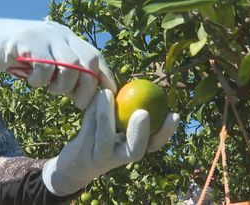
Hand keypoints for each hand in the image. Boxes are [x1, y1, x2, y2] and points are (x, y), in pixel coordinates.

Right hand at [0, 15, 116, 108]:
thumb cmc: (20, 56)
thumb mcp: (46, 62)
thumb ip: (64, 73)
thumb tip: (85, 96)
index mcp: (69, 38)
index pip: (96, 56)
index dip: (106, 78)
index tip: (108, 98)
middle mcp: (61, 34)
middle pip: (88, 61)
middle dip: (87, 87)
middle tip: (78, 104)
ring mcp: (45, 36)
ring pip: (70, 65)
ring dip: (63, 85)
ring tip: (51, 90)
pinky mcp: (28, 42)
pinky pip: (44, 67)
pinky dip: (40, 81)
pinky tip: (32, 81)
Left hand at [42, 89, 179, 195]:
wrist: (75, 163)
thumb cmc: (101, 135)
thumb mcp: (116, 124)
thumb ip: (128, 109)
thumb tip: (147, 86)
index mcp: (133, 149)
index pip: (154, 144)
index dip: (166, 132)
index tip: (174, 114)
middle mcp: (120, 158)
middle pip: (135, 151)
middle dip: (140, 133)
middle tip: (143, 113)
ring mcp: (101, 159)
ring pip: (105, 139)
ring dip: (106, 116)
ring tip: (106, 93)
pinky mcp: (83, 156)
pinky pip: (88, 131)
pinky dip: (90, 113)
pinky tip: (93, 96)